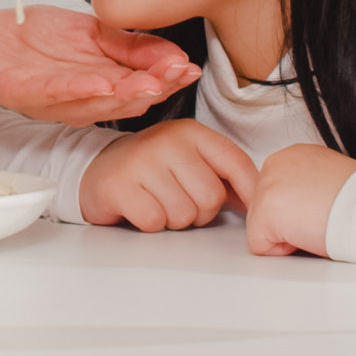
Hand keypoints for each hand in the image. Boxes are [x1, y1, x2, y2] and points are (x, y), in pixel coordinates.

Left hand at [0, 6, 200, 124]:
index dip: (168, 80)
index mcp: (98, 86)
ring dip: (125, 93)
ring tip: (151, 82)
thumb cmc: (32, 41)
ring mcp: (50, 100)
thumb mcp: (92, 34)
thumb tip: (176, 54)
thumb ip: (131, 45)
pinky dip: (79, 88)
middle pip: (123, 101)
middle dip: (155, 88)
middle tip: (178, 75)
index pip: (140, 88)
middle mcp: (79, 101)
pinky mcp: (21, 92)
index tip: (191, 67)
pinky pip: (54, 93)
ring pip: (94, 102)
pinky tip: (101, 80)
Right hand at [78, 121, 258, 231]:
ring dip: (174, 220)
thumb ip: (223, 174)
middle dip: (200, 212)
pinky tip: (141, 208)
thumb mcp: (189, 159)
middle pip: (211, 198)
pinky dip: (151, 224)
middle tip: (180, 201)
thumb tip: (258, 199)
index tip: (248, 208)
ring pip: (184, 214)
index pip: (235, 162)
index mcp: (190, 132)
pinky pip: (155, 221)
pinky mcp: (119, 186)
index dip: (248, 191)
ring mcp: (141, 162)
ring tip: (159, 202)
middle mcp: (167, 141)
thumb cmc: (151, 168)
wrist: (98, 168)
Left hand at [245, 142, 355, 257]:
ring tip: (318, 224)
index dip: (297, 213)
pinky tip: (309, 234)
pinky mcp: (265, 213)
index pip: (275, 194)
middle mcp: (276, 164)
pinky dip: (284, 251)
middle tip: (321, 217)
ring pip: (260, 228)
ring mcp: (267, 187)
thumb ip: (304, 187)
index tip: (322, 209)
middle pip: (263, 210)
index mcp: (293, 156)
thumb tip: (297, 206)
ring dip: (287, 236)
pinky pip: (260, 246)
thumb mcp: (329, 180)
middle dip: (288, 224)